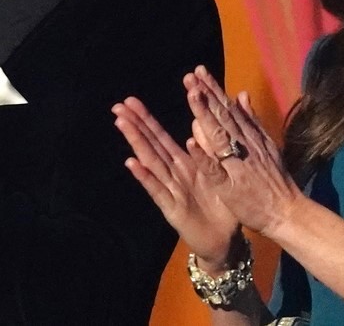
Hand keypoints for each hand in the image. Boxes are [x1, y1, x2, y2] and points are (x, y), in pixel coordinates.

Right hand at [112, 92, 240, 272]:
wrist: (226, 242)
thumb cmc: (222, 207)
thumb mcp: (218, 173)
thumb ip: (208, 148)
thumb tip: (199, 119)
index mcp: (184, 164)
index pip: (160, 137)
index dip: (146, 120)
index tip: (131, 101)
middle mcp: (173, 175)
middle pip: (151, 146)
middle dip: (135, 126)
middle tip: (118, 106)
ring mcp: (171, 191)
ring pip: (151, 163)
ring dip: (136, 143)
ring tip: (122, 124)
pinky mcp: (173, 209)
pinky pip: (158, 191)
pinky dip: (145, 177)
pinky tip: (132, 163)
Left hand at [184, 65, 301, 238]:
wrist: (287, 212)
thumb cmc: (273, 180)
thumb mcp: (265, 145)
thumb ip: (251, 121)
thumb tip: (242, 94)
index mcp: (249, 137)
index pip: (227, 109)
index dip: (212, 89)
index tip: (198, 71)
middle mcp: (243, 146)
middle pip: (222, 116)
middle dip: (205, 94)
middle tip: (189, 76)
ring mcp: (237, 164)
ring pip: (218, 136)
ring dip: (204, 115)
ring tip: (192, 95)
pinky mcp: (230, 186)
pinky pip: (215, 170)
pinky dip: (204, 157)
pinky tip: (191, 143)